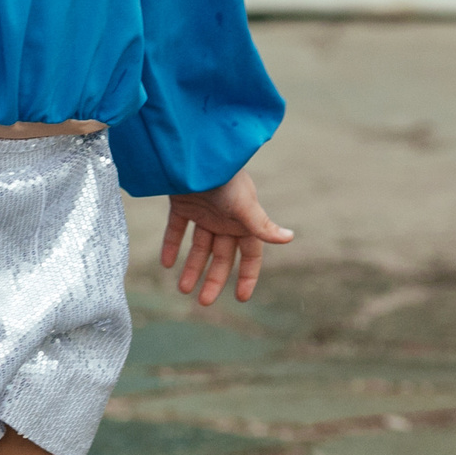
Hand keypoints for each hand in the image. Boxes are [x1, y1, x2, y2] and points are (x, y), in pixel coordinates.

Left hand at [159, 169, 290, 305]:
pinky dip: (172, 245)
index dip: (248, 276)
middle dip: (214, 279)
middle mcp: (226, 220)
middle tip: (203, 302)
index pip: (250, 256)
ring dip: (191, 267)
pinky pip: (177, 229)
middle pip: (222, 257)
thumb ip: (261, 224)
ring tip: (182, 289)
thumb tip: (289, 238)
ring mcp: (205, 212)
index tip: (241, 298)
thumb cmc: (225, 177)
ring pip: (199, 247)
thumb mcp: (244, 204)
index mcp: (245, 222)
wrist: (195, 152)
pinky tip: (166, 263)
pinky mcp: (183, 204)